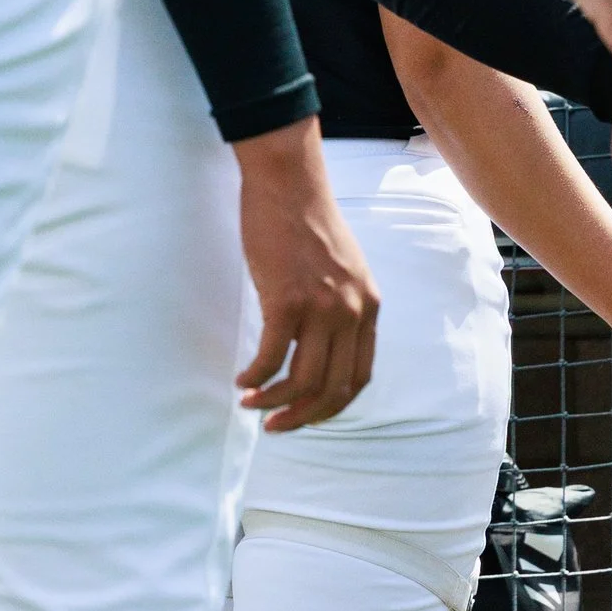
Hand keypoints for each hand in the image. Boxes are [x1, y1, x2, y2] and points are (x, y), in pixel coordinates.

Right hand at [232, 119, 378, 433]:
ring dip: (274, 403)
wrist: (290, 184)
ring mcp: (323, 308)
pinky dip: (255, 379)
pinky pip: (271, 359)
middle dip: (303, 417)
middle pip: (333, 388)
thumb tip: (320, 344)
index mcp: (369, 307)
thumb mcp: (344, 270)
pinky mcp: (287, 301)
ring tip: (252, 405)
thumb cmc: (307, 224)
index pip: (359, 376)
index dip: (332, 406)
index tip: (306, 415)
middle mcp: (353, 312)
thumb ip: (342, 306)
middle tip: (275, 426)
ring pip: (303, 381)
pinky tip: (242, 381)